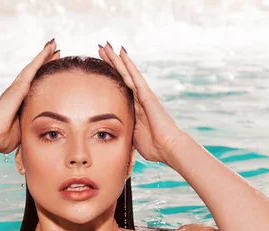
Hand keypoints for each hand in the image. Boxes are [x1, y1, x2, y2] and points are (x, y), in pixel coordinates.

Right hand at [0, 39, 59, 154]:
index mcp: (19, 102)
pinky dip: (41, 58)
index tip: (52, 67)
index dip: (43, 75)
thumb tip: (37, 134)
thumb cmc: (3, 138)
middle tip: (56, 50)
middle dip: (45, 61)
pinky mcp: (18, 87)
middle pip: (34, 73)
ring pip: (34, 67)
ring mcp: (17, 88)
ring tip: (54, 44)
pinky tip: (49, 50)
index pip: (34, 85)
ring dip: (44, 55)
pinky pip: (32, 69)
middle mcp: (17, 92)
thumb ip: (29, 127)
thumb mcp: (22, 131)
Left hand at [98, 42, 185, 164]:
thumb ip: (127, 131)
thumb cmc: (155, 147)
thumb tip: (116, 137)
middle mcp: (140, 98)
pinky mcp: (147, 95)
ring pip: (127, 72)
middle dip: (111, 62)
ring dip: (116, 59)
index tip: (100, 66)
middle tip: (101, 48)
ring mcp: (144, 95)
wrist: (168, 148)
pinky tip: (121, 52)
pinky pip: (135, 76)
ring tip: (106, 45)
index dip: (111, 76)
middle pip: (122, 76)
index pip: (120, 87)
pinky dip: (128, 64)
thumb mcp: (134, 138)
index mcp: (137, 108)